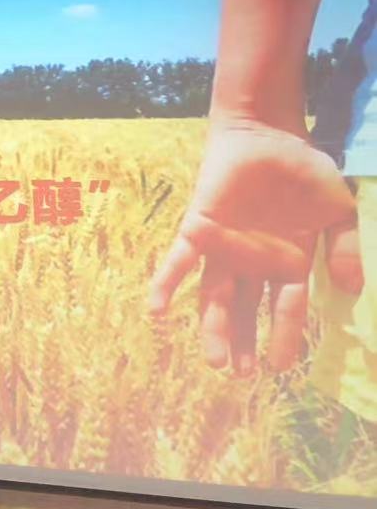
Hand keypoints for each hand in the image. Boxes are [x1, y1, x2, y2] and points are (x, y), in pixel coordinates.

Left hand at [151, 118, 361, 372]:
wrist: (269, 133)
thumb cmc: (304, 172)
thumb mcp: (337, 211)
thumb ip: (344, 248)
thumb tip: (351, 288)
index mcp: (287, 262)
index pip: (285, 310)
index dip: (284, 338)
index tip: (281, 369)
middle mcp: (253, 262)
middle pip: (244, 311)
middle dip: (241, 343)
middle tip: (238, 375)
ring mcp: (225, 247)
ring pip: (214, 295)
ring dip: (211, 327)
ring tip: (213, 360)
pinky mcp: (199, 227)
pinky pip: (179, 259)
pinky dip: (167, 282)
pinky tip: (157, 309)